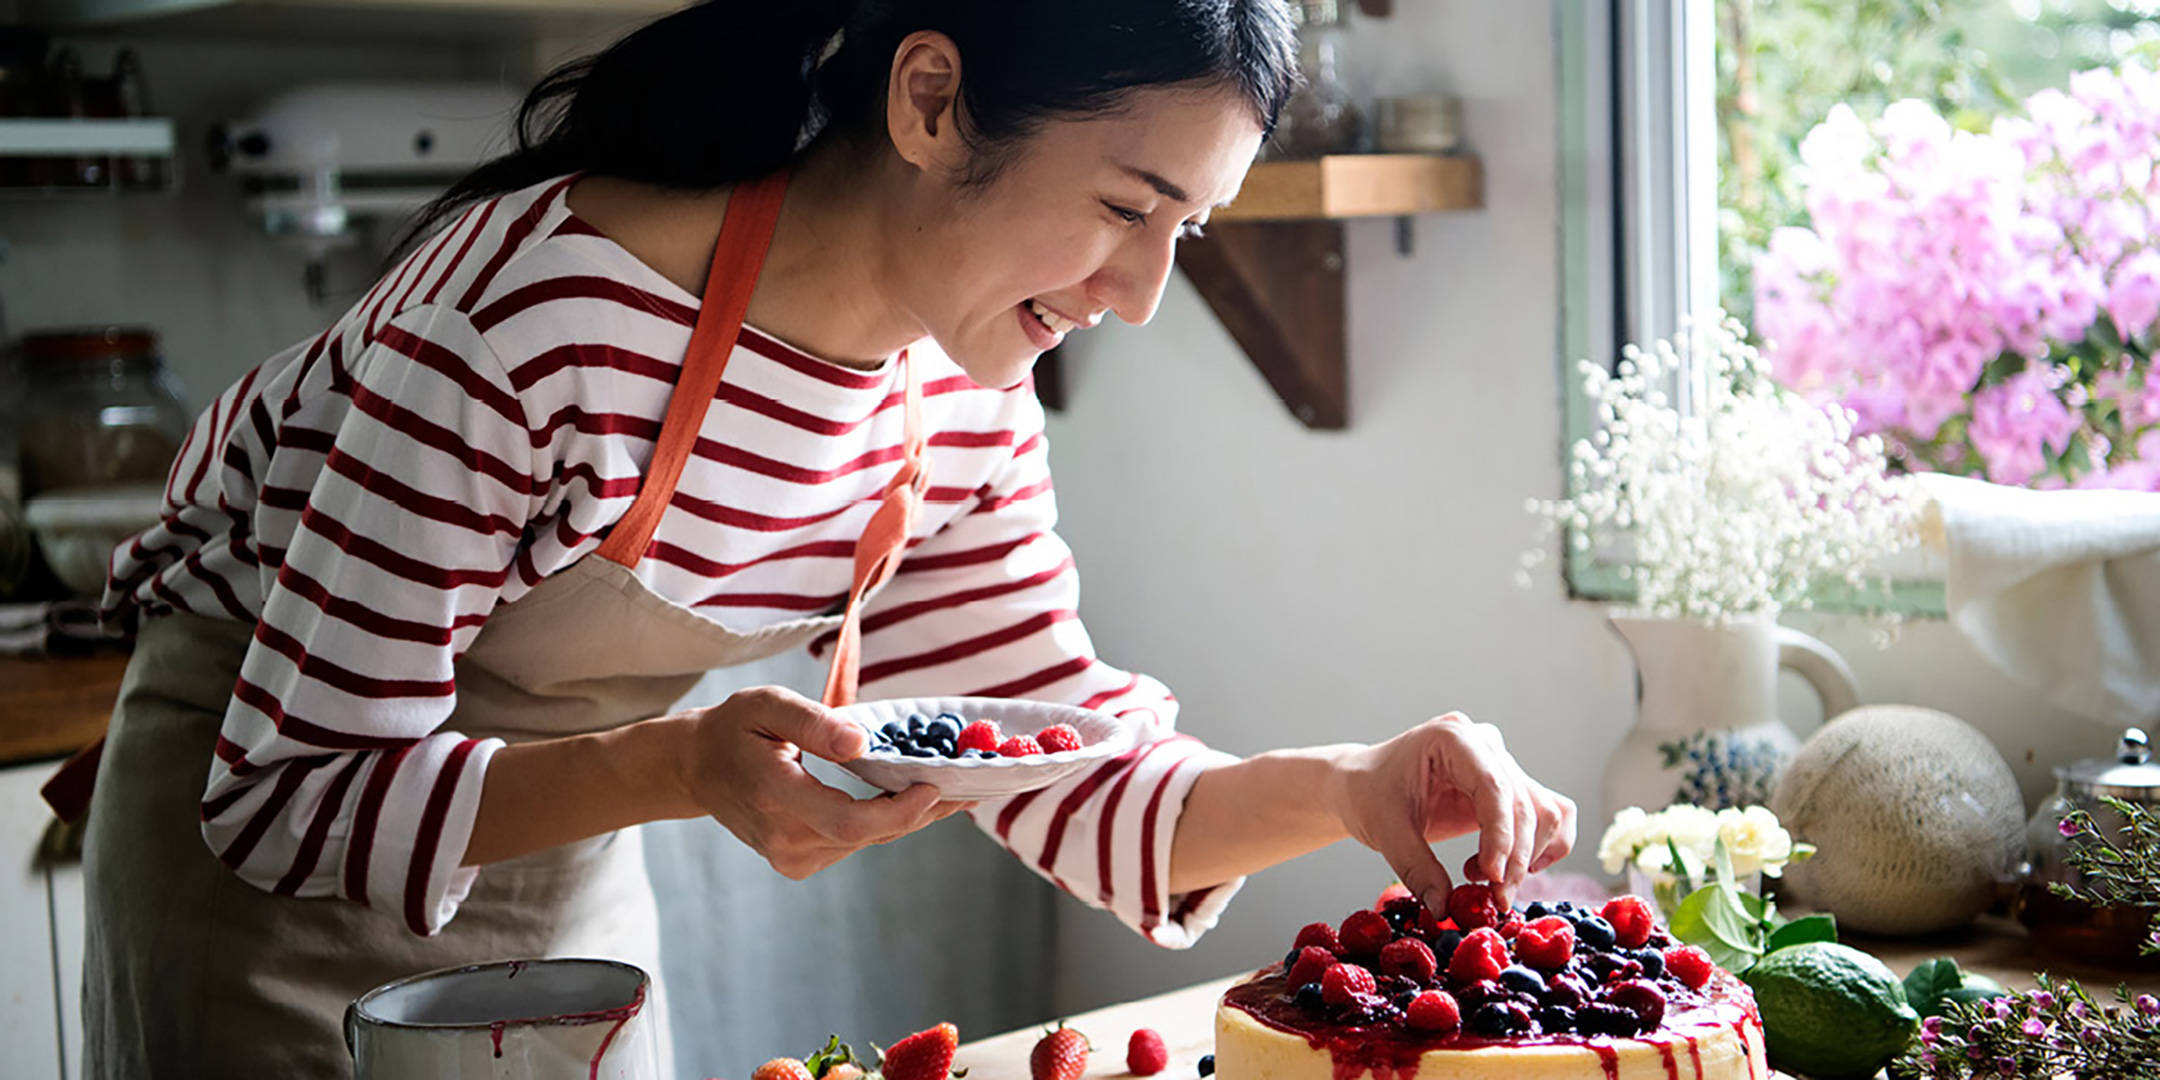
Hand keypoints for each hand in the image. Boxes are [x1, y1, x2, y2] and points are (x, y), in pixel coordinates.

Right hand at [674, 686, 973, 878]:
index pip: (849, 821)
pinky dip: (885, 820)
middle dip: (923, 810)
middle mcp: (784, 839)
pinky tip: (910, 796)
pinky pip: (855, 841)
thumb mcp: (767, 706)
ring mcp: (791, 857)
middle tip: (972, 786)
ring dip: (909, 815)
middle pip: (870, 834)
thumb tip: (862, 743)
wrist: (696, 768)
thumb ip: (813, 723)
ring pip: (868, 840)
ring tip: (950, 785)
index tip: (936, 785)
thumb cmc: (735, 728)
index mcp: (775, 797)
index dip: (900, 810)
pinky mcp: (799, 862)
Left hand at [1324, 712, 1576, 913]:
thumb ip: (1416, 867)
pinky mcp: (1510, 789)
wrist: (1364, 785)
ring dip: (1527, 858)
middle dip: (1514, 859)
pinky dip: (1541, 849)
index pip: (1494, 785)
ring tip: (1486, 883)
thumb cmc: (1370, 794)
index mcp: (1452, 738)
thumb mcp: (1385, 830)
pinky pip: (1549, 815)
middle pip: (1525, 804)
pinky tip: (1508, 870)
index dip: (1500, 835)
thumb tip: (1444, 908)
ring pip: (1545, 812)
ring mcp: (1502, 764)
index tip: (1492, 877)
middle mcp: (1485, 745)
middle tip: (1494, 900)